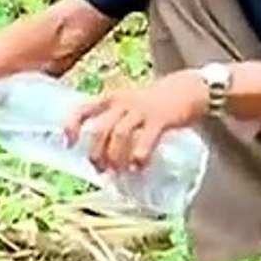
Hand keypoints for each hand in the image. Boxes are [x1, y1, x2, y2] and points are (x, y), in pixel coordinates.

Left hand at [64, 69, 208, 172]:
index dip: (72, 125)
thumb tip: (105, 156)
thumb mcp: (133, 104)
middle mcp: (124, 102)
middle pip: (100, 130)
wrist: (191, 88)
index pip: (83, 108)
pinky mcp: (160, 118)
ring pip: (119, 135)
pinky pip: (145, 139)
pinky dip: (139, 156)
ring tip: (120, 172)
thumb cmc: (159, 102)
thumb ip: (119, 122)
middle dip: (97, 154)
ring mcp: (142, 110)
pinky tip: (139, 167)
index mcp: (113, 98)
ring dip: (116, 158)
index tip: (69, 144)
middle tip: (102, 170)